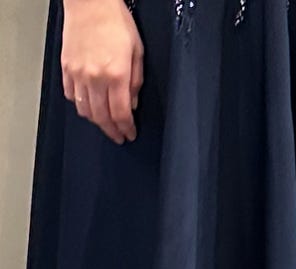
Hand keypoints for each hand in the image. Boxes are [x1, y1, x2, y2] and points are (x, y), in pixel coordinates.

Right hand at [61, 0, 143, 143]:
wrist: (90, 2)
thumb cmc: (116, 22)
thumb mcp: (137, 53)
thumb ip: (136, 82)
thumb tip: (133, 104)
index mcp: (117, 75)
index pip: (121, 114)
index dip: (126, 129)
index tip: (129, 135)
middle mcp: (96, 78)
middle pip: (102, 118)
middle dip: (112, 131)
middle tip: (118, 137)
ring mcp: (78, 74)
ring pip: (86, 110)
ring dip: (97, 122)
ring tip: (106, 124)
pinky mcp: (67, 69)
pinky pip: (72, 96)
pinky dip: (81, 106)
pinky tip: (89, 106)